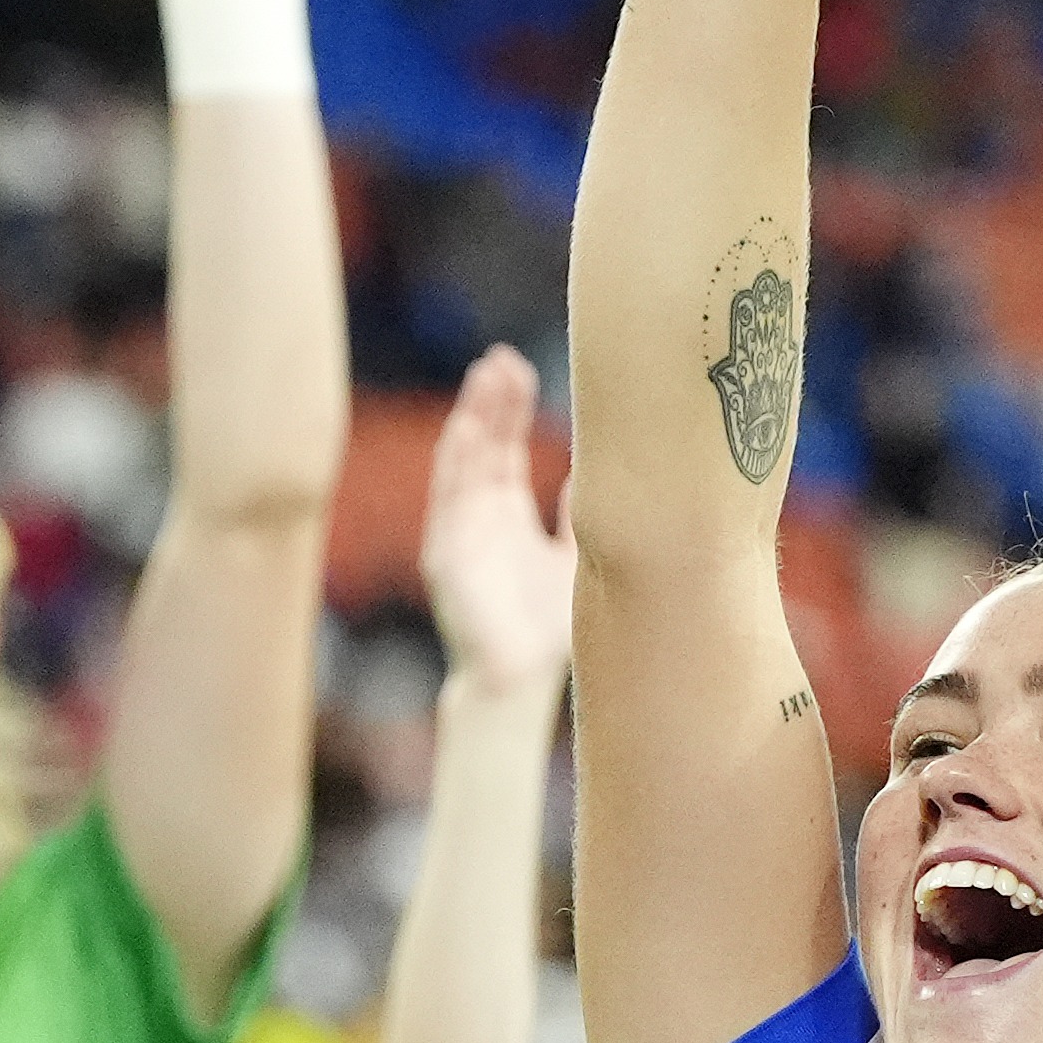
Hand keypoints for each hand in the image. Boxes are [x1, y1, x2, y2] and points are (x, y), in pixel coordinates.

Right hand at [419, 345, 577, 700]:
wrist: (521, 683)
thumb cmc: (548, 631)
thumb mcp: (576, 558)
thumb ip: (581, 515)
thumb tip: (596, 471)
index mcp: (507, 517)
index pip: (505, 449)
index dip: (511, 410)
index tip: (523, 369)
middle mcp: (478, 518)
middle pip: (483, 445)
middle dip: (492, 402)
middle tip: (506, 360)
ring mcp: (458, 532)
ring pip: (463, 460)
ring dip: (473, 418)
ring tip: (488, 375)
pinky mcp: (445, 553)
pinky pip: (448, 496)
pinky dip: (457, 459)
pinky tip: (468, 426)